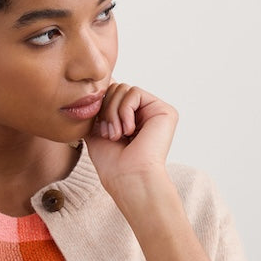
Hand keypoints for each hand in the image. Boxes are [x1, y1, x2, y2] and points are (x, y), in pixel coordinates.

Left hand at [87, 83, 178, 204]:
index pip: (111, 95)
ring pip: (123, 89)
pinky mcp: (164, 110)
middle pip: (116, 88)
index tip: (100, 129)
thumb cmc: (112, 163)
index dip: (101, 106)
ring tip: (117, 135)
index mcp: (130, 118)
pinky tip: (129, 131)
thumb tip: (100, 83)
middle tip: (110, 135)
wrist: (127, 177)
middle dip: (106, 110)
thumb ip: (98, 108)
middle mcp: (144, 114)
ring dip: (113, 113)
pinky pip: (134, 92)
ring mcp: (155, 112)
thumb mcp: (96, 131)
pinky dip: (124, 111)